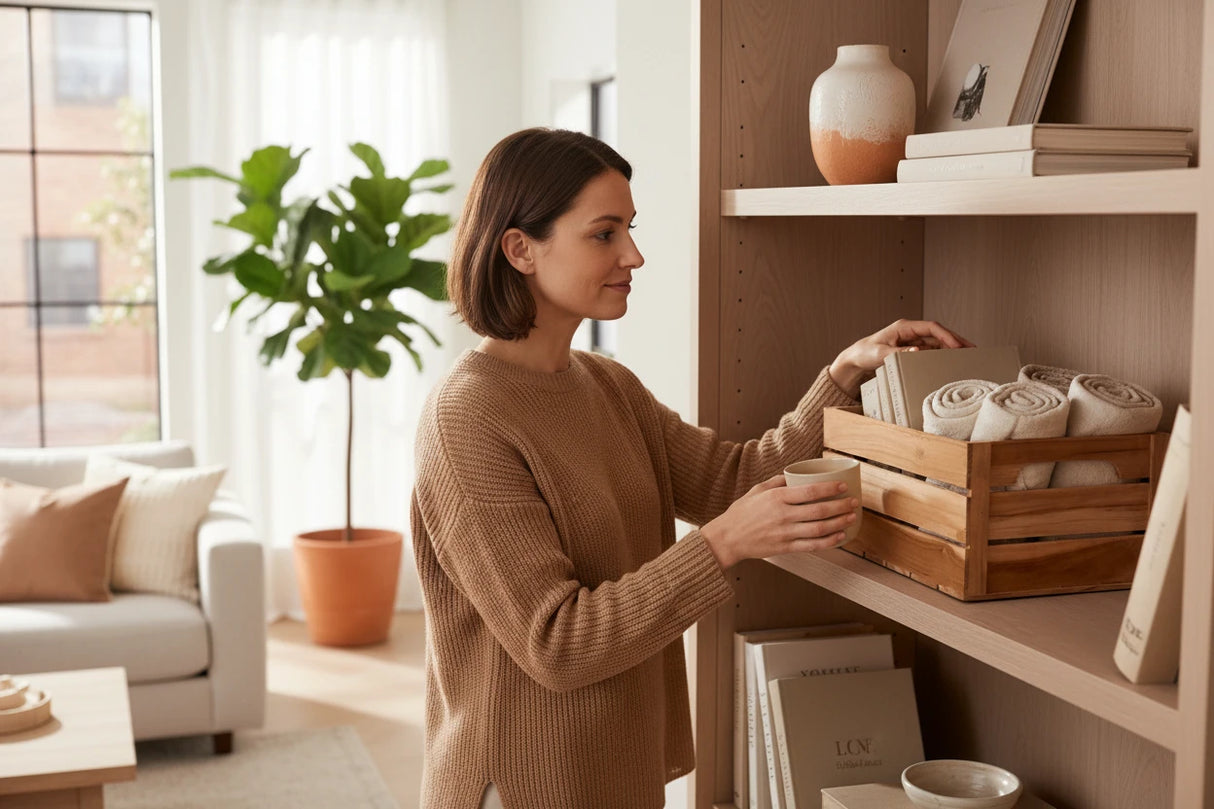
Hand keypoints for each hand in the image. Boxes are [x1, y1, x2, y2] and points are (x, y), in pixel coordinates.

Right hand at [700, 474, 858, 568]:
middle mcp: (783, 515)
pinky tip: (839, 536)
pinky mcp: (785, 548)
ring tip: (851, 517)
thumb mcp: (757, 490)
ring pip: (819, 528)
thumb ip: (778, 482)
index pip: (809, 491)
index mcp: (777, 498)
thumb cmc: (741, 513)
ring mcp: (785, 533)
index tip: (843, 485)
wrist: (727, 539)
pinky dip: (829, 541)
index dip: (830, 488)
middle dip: (841, 505)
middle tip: (854, 502)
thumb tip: (797, 475)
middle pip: (819, 510)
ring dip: (839, 523)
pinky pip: (812, 545)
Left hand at [828, 319, 973, 397]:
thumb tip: (918, 350)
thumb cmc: (865, 352)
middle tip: (973, 349)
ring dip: (952, 348)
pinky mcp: (913, 350)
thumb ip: (898, 353)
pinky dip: (943, 355)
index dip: (946, 335)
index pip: (931, 327)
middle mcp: (911, 332)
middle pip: (939, 333)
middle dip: (956, 340)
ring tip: (969, 356)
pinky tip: (953, 362)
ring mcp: (913, 341)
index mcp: (904, 327)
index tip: (958, 346)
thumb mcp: (879, 354)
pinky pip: (932, 351)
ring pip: (938, 343)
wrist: (856, 358)